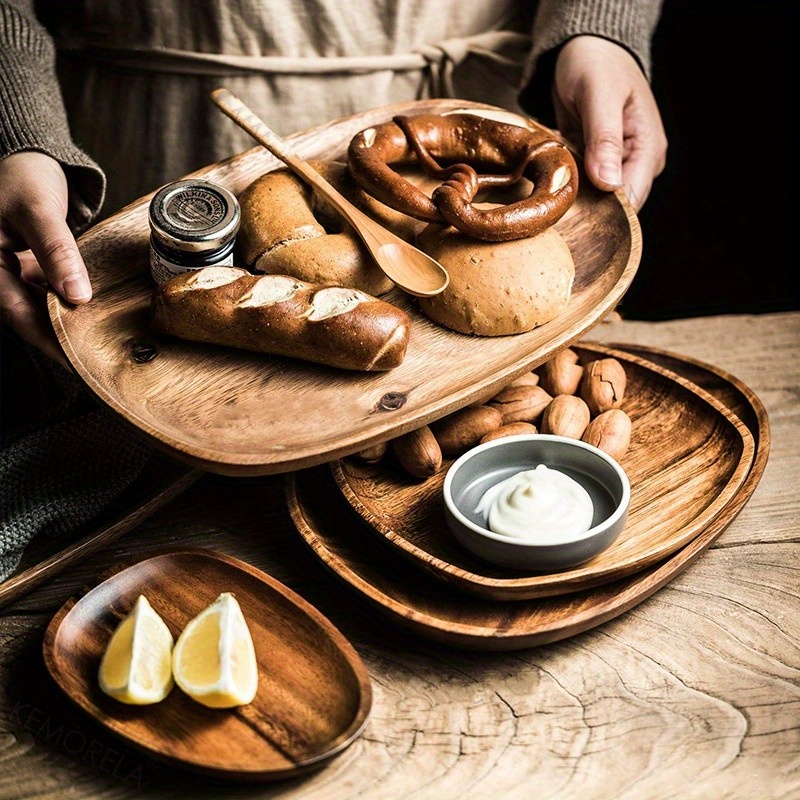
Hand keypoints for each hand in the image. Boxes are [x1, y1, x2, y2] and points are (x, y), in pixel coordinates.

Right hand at [0, 151, 91, 362]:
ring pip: (41, 312)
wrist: (27, 160)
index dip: (50, 340)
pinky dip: (70, 307)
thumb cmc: (23, 177)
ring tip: (103, 344)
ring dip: (69, 326)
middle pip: (29, 319)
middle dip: (63, 339)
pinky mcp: (29, 274)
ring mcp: (11, 277)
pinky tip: (95, 317)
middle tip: (100, 359)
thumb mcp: (38, 209)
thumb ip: (56, 252)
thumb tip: (76, 296)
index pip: (18, 316)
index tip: (80, 360)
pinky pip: (49, 298)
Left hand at [552, 35, 666, 210]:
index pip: (630, 200)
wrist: (584, 48)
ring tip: (555, 180)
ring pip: (594, 199)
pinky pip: (580, 186)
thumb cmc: (596, 62)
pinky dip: (566, 183)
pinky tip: (554, 174)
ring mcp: (614, 165)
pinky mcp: (594, 164)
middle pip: (612, 206)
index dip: (602, 211)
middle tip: (556, 193)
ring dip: (573, 195)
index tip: (571, 206)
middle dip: (585, 206)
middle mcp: (636, 163)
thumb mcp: (599, 94)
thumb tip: (608, 183)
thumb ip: (604, 137)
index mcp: (648, 150)